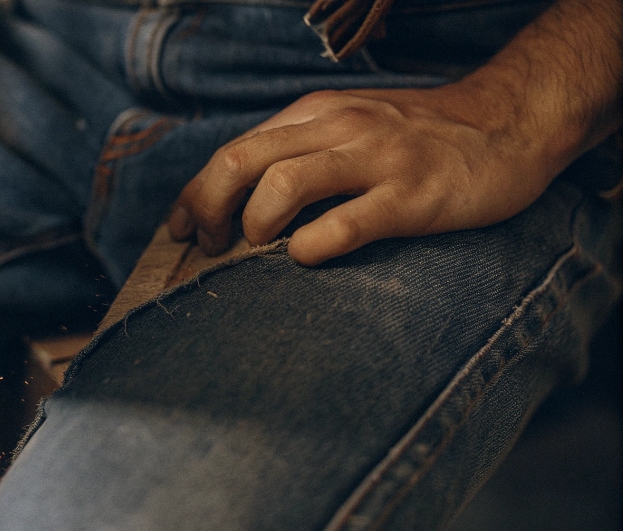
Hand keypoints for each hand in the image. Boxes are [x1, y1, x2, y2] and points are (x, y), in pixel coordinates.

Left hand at [167, 86, 551, 264]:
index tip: (181, 228)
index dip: (196, 193)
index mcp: (314, 114)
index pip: (233, 150)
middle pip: (241, 162)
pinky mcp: (410, 196)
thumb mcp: (348, 127)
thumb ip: (299, 151)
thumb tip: (238, 200)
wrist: (507, 123)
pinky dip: (312, 246)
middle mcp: (336, 128)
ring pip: (282, 184)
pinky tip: (306, 256)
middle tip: (209, 245)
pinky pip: (345, 223)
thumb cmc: (417, 137)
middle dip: (208, 209)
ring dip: (255, 224)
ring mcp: (374, 159)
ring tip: (258, 247)